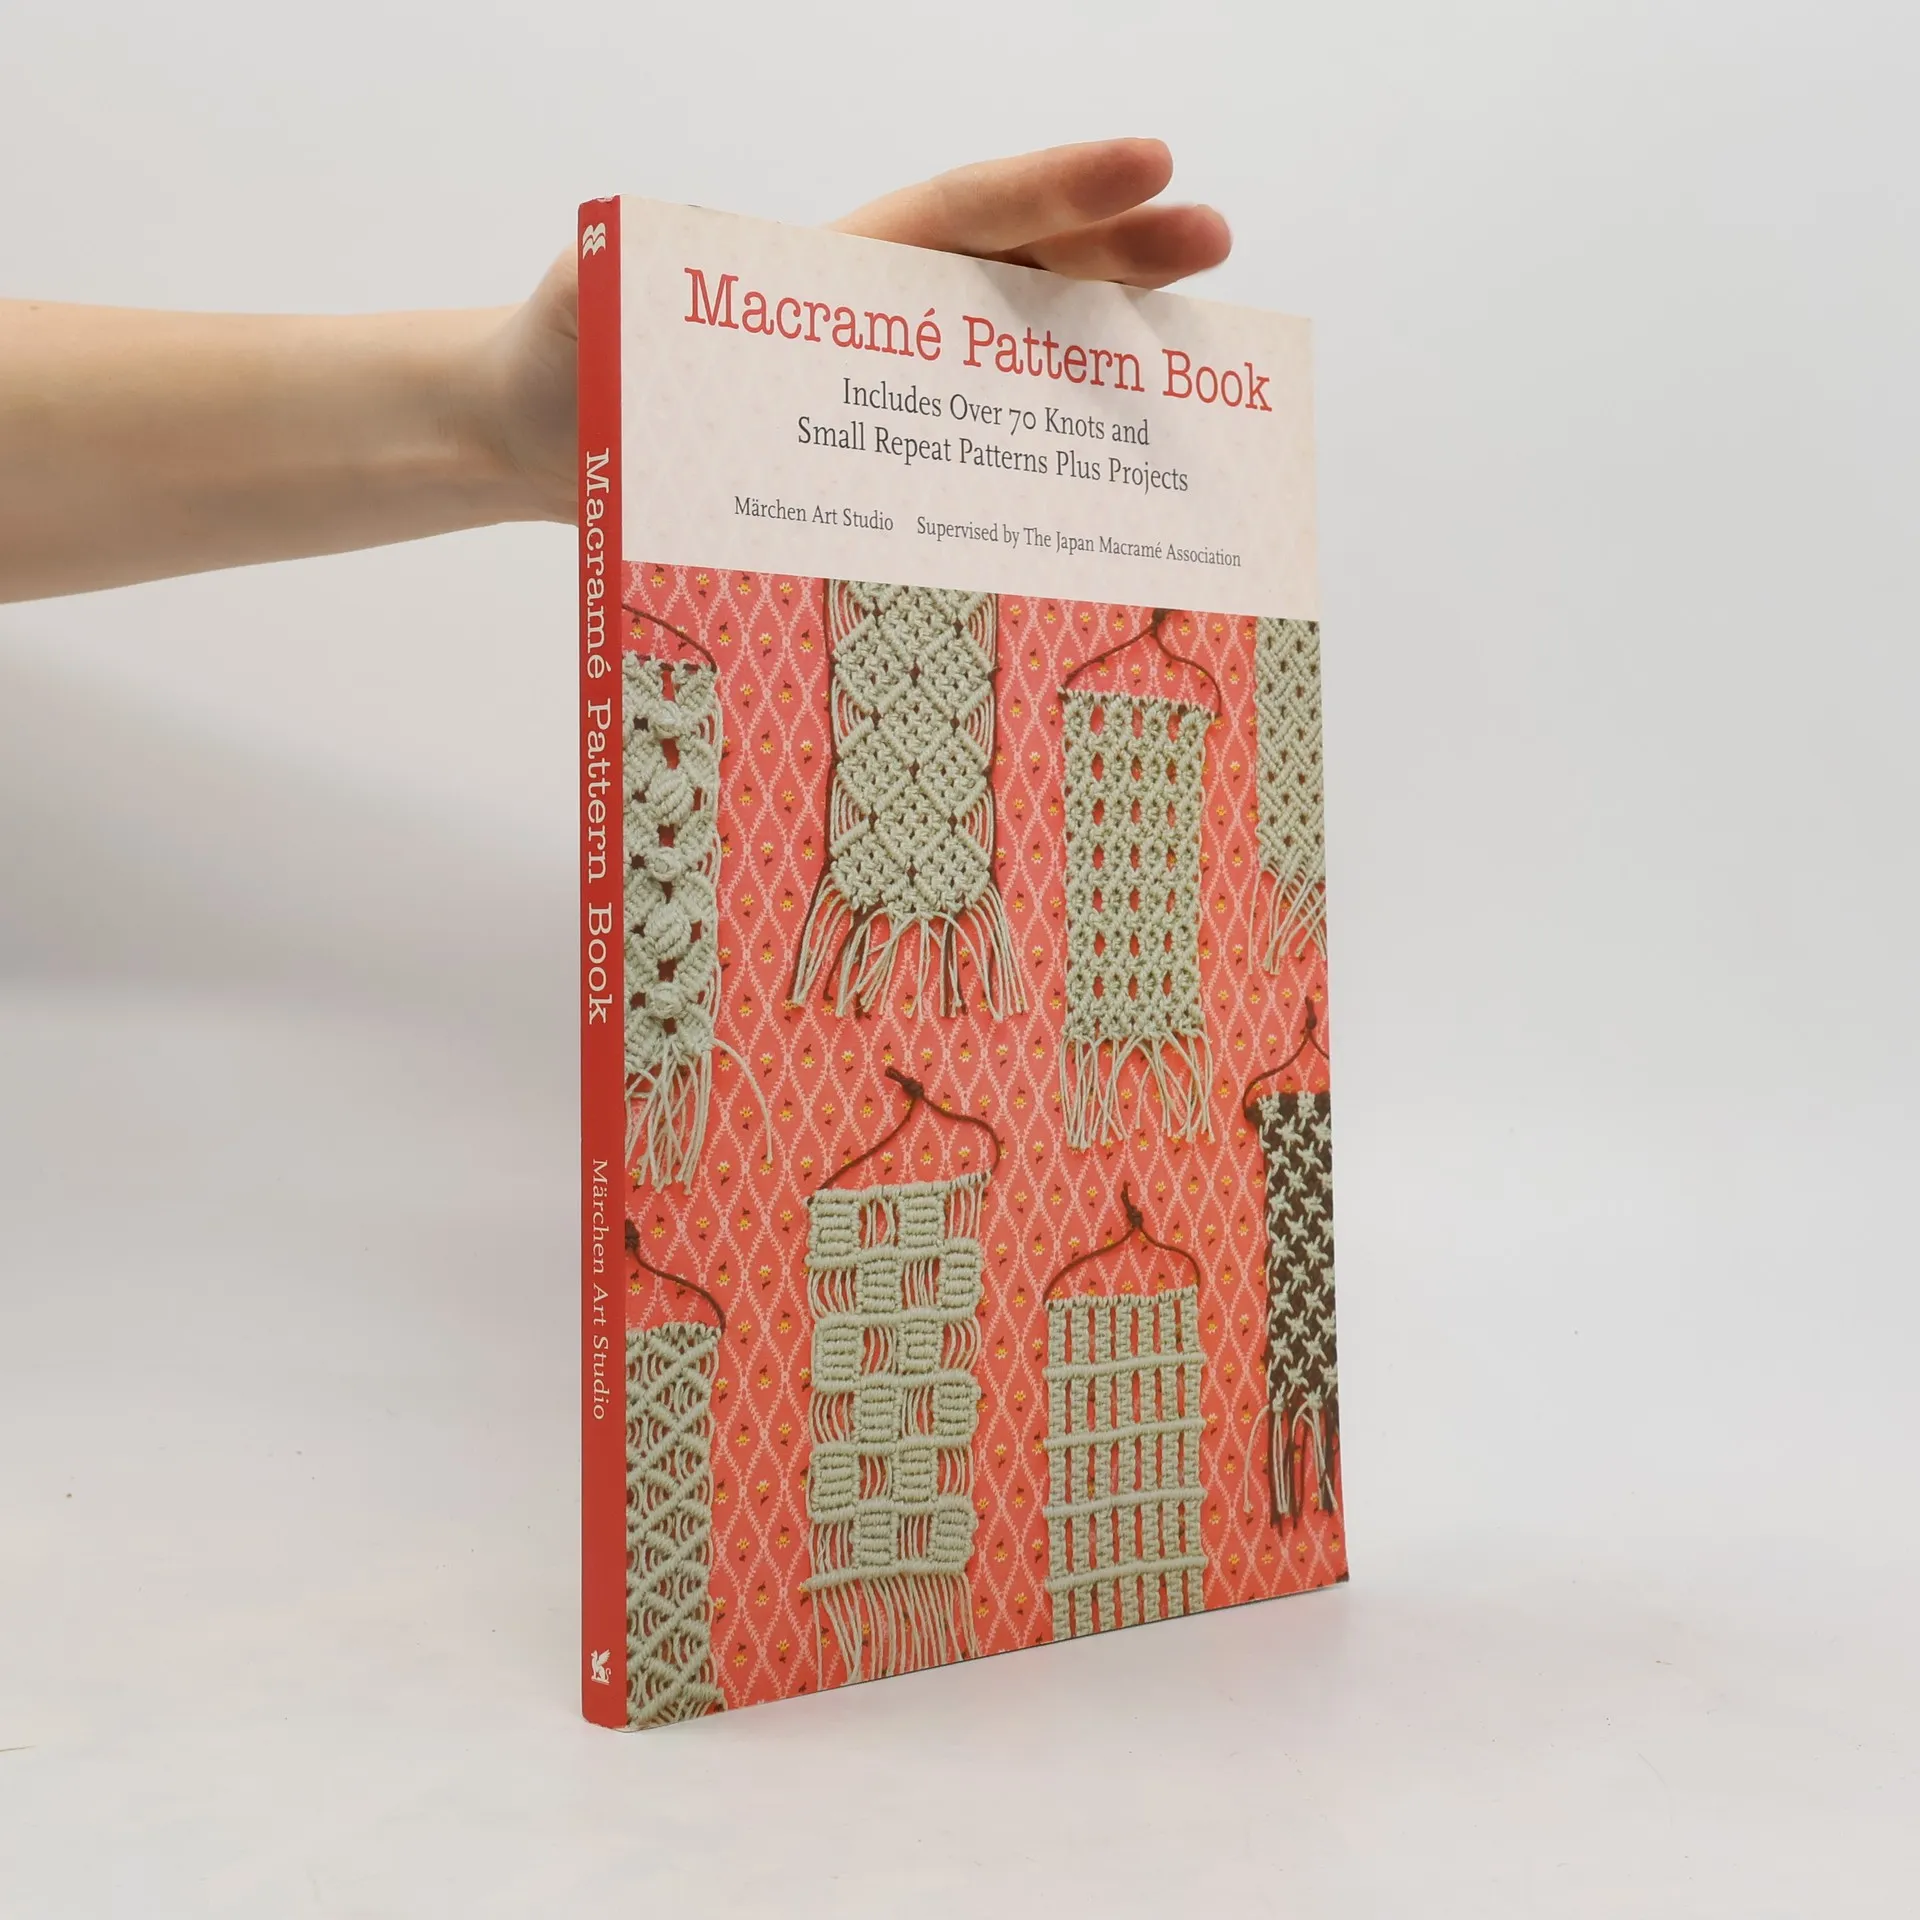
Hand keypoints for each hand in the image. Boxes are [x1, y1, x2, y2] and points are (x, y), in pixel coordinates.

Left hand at [481, 139, 1230, 523]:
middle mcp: (878, 320)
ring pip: (1017, 365)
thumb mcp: (583, 298)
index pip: (960, 215)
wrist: (546, 445)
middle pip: (1022, 274)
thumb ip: (616, 269)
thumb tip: (646, 247)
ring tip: (1198, 367)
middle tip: (1215, 241)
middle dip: (1121, 253)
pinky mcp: (876, 470)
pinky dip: (1037, 473)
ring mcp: (886, 395)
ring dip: (1105, 360)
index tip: (1144, 163)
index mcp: (833, 264)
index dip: (1052, 190)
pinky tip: (1097, 494)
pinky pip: (971, 464)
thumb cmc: (559, 360)